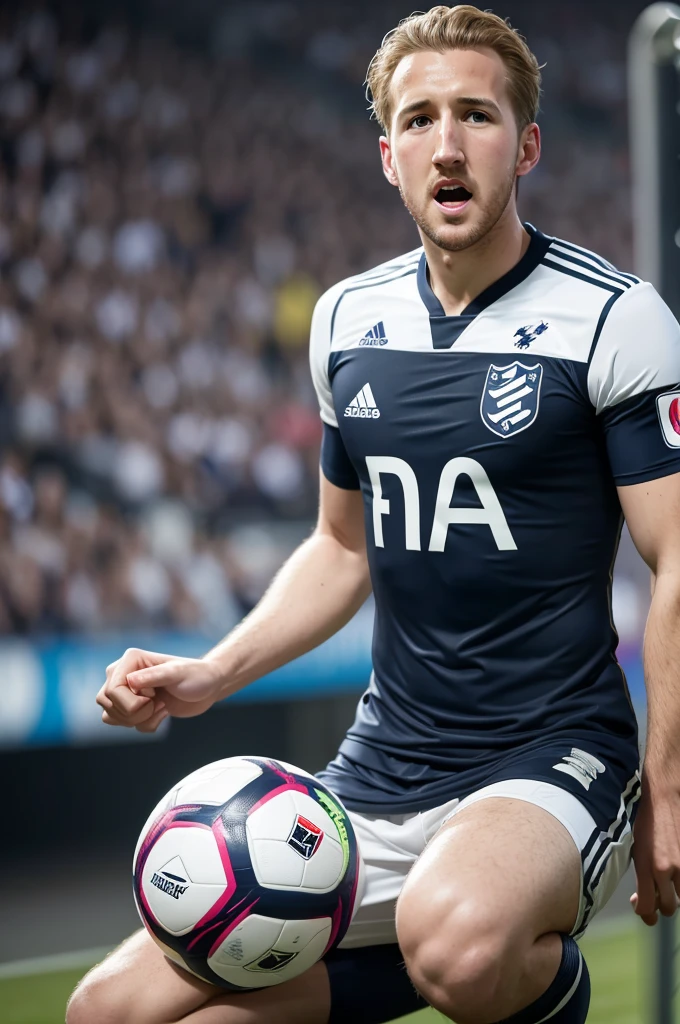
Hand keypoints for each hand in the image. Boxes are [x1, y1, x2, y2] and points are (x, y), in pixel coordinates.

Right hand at [96, 648, 223, 732]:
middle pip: (106, 703)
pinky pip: (123, 724)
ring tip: (160, 707)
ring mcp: (127, 690)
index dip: (131, 701)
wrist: (208, 687)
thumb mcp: (178, 674)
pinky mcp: (133, 705)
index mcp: (130, 660)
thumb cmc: (197, 675)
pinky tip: (162, 712)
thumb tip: (129, 680)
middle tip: (157, 703)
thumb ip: (154, 676)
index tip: (154, 695)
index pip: (112, 690)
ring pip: (111, 716)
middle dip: (133, 712)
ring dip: (138, 719)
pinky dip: (145, 724)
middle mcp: (123, 673)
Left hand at [631, 770, 679, 925]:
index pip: (647, 907)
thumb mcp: (636, 848)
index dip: (645, 915)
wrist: (664, 797)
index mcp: (647, 867)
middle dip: (662, 906)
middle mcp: (667, 869)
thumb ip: (642, 874)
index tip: (644, 911)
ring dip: (676, 895)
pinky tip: (676, 873)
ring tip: (669, 884)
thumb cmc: (645, 820)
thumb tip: (644, 896)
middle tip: (657, 897)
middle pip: (668, 907)